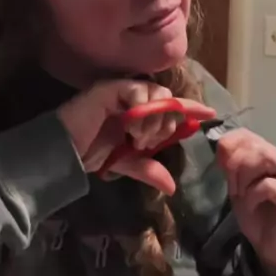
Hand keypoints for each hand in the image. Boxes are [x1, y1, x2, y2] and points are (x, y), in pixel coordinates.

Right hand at [57, 80, 215, 194]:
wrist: (65, 151)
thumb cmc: (91, 153)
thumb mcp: (126, 163)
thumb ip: (148, 169)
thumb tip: (172, 186)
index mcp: (140, 112)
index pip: (171, 106)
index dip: (190, 108)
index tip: (210, 114)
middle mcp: (134, 98)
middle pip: (169, 98)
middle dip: (167, 122)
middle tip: (149, 141)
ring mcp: (123, 91)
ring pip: (158, 93)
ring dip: (155, 118)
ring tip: (140, 137)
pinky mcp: (111, 88)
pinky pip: (139, 91)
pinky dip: (141, 110)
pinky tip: (131, 128)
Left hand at [216, 129, 275, 275]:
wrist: (275, 251)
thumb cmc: (258, 218)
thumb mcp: (238, 188)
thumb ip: (231, 167)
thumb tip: (220, 144)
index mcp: (270, 155)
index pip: (246, 134)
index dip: (229, 145)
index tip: (221, 166)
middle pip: (253, 144)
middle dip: (235, 165)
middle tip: (233, 187)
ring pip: (262, 157)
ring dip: (244, 177)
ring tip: (242, 195)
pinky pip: (268, 184)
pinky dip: (252, 195)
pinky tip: (251, 206)